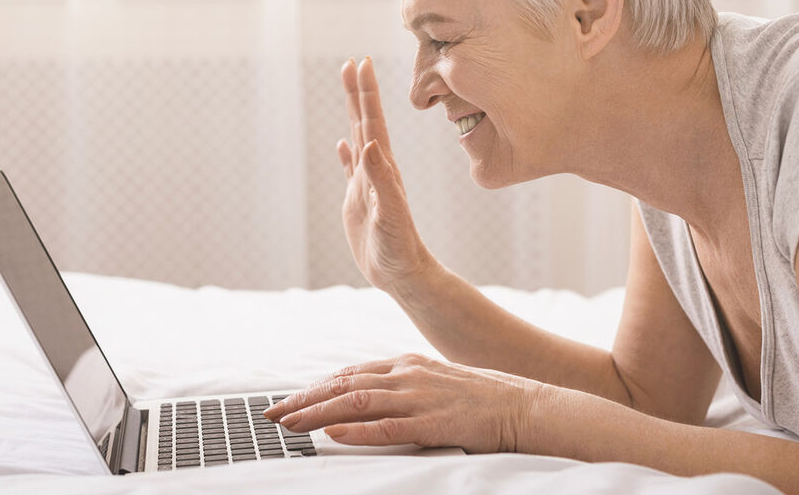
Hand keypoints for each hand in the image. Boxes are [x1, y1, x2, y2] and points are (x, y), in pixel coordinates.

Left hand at [263, 353, 542, 452]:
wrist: (525, 405)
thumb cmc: (482, 397)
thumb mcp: (435, 382)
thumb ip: (402, 387)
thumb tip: (367, 400)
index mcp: (407, 364)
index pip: (349, 374)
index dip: (316, 388)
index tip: (289, 400)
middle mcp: (407, 375)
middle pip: (343, 386)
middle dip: (304, 400)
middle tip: (272, 413)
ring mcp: (419, 397)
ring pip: (356, 403)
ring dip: (318, 414)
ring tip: (289, 424)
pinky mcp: (433, 422)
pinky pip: (388, 428)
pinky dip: (356, 431)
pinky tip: (334, 435)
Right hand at [337, 57, 434, 293]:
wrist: (403, 273)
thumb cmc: (399, 247)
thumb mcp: (389, 213)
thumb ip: (382, 179)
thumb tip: (368, 143)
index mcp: (383, 168)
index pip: (373, 122)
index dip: (366, 93)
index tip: (361, 64)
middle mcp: (376, 169)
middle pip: (364, 122)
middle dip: (358, 92)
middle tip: (352, 63)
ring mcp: (367, 183)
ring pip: (358, 138)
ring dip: (352, 113)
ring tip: (347, 90)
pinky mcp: (359, 201)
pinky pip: (351, 169)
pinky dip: (345, 154)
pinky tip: (342, 144)